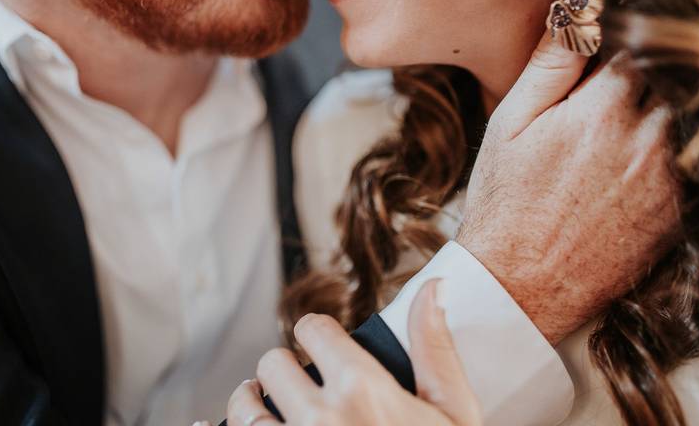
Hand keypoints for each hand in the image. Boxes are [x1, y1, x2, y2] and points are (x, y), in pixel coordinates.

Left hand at [225, 281, 480, 425]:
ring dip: (254, 403)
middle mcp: (320, 419)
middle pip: (273, 363)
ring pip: (243, 404)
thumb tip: (434, 287)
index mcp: (364, 391)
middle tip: (304, 388)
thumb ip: (435, 348)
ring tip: (273, 413)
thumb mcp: (455, 414)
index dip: (320, 334)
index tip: (325, 347)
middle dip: (288, 371)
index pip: (313, 329)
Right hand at [458, 34, 679, 343]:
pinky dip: (655, 169)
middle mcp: (647, 140)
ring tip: (598, 161)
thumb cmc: (504, 202)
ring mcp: (668, 181)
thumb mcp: (508, 125)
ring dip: (645, 130)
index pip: (630, 55)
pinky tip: (613, 189)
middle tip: (587, 125)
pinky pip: (681, 170)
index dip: (605, 65)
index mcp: (602, 110)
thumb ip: (548, 64)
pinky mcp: (677, 215)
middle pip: (659, 89)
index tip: (586, 83)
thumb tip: (574, 11)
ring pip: (674, 127)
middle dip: (631, 95)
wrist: (519, 285)